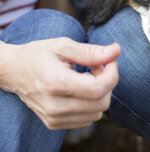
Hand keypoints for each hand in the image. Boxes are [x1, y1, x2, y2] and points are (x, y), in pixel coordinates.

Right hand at [0, 37, 119, 129]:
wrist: (12, 71)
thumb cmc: (38, 55)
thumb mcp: (64, 46)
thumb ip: (91, 51)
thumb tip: (116, 51)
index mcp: (56, 82)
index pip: (98, 88)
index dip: (112, 74)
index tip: (110, 62)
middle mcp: (55, 105)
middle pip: (102, 102)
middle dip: (107, 83)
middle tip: (97, 67)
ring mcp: (54, 117)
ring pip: (97, 113)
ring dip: (100, 94)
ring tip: (88, 77)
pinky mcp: (54, 123)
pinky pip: (87, 119)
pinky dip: (91, 104)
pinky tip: (81, 90)